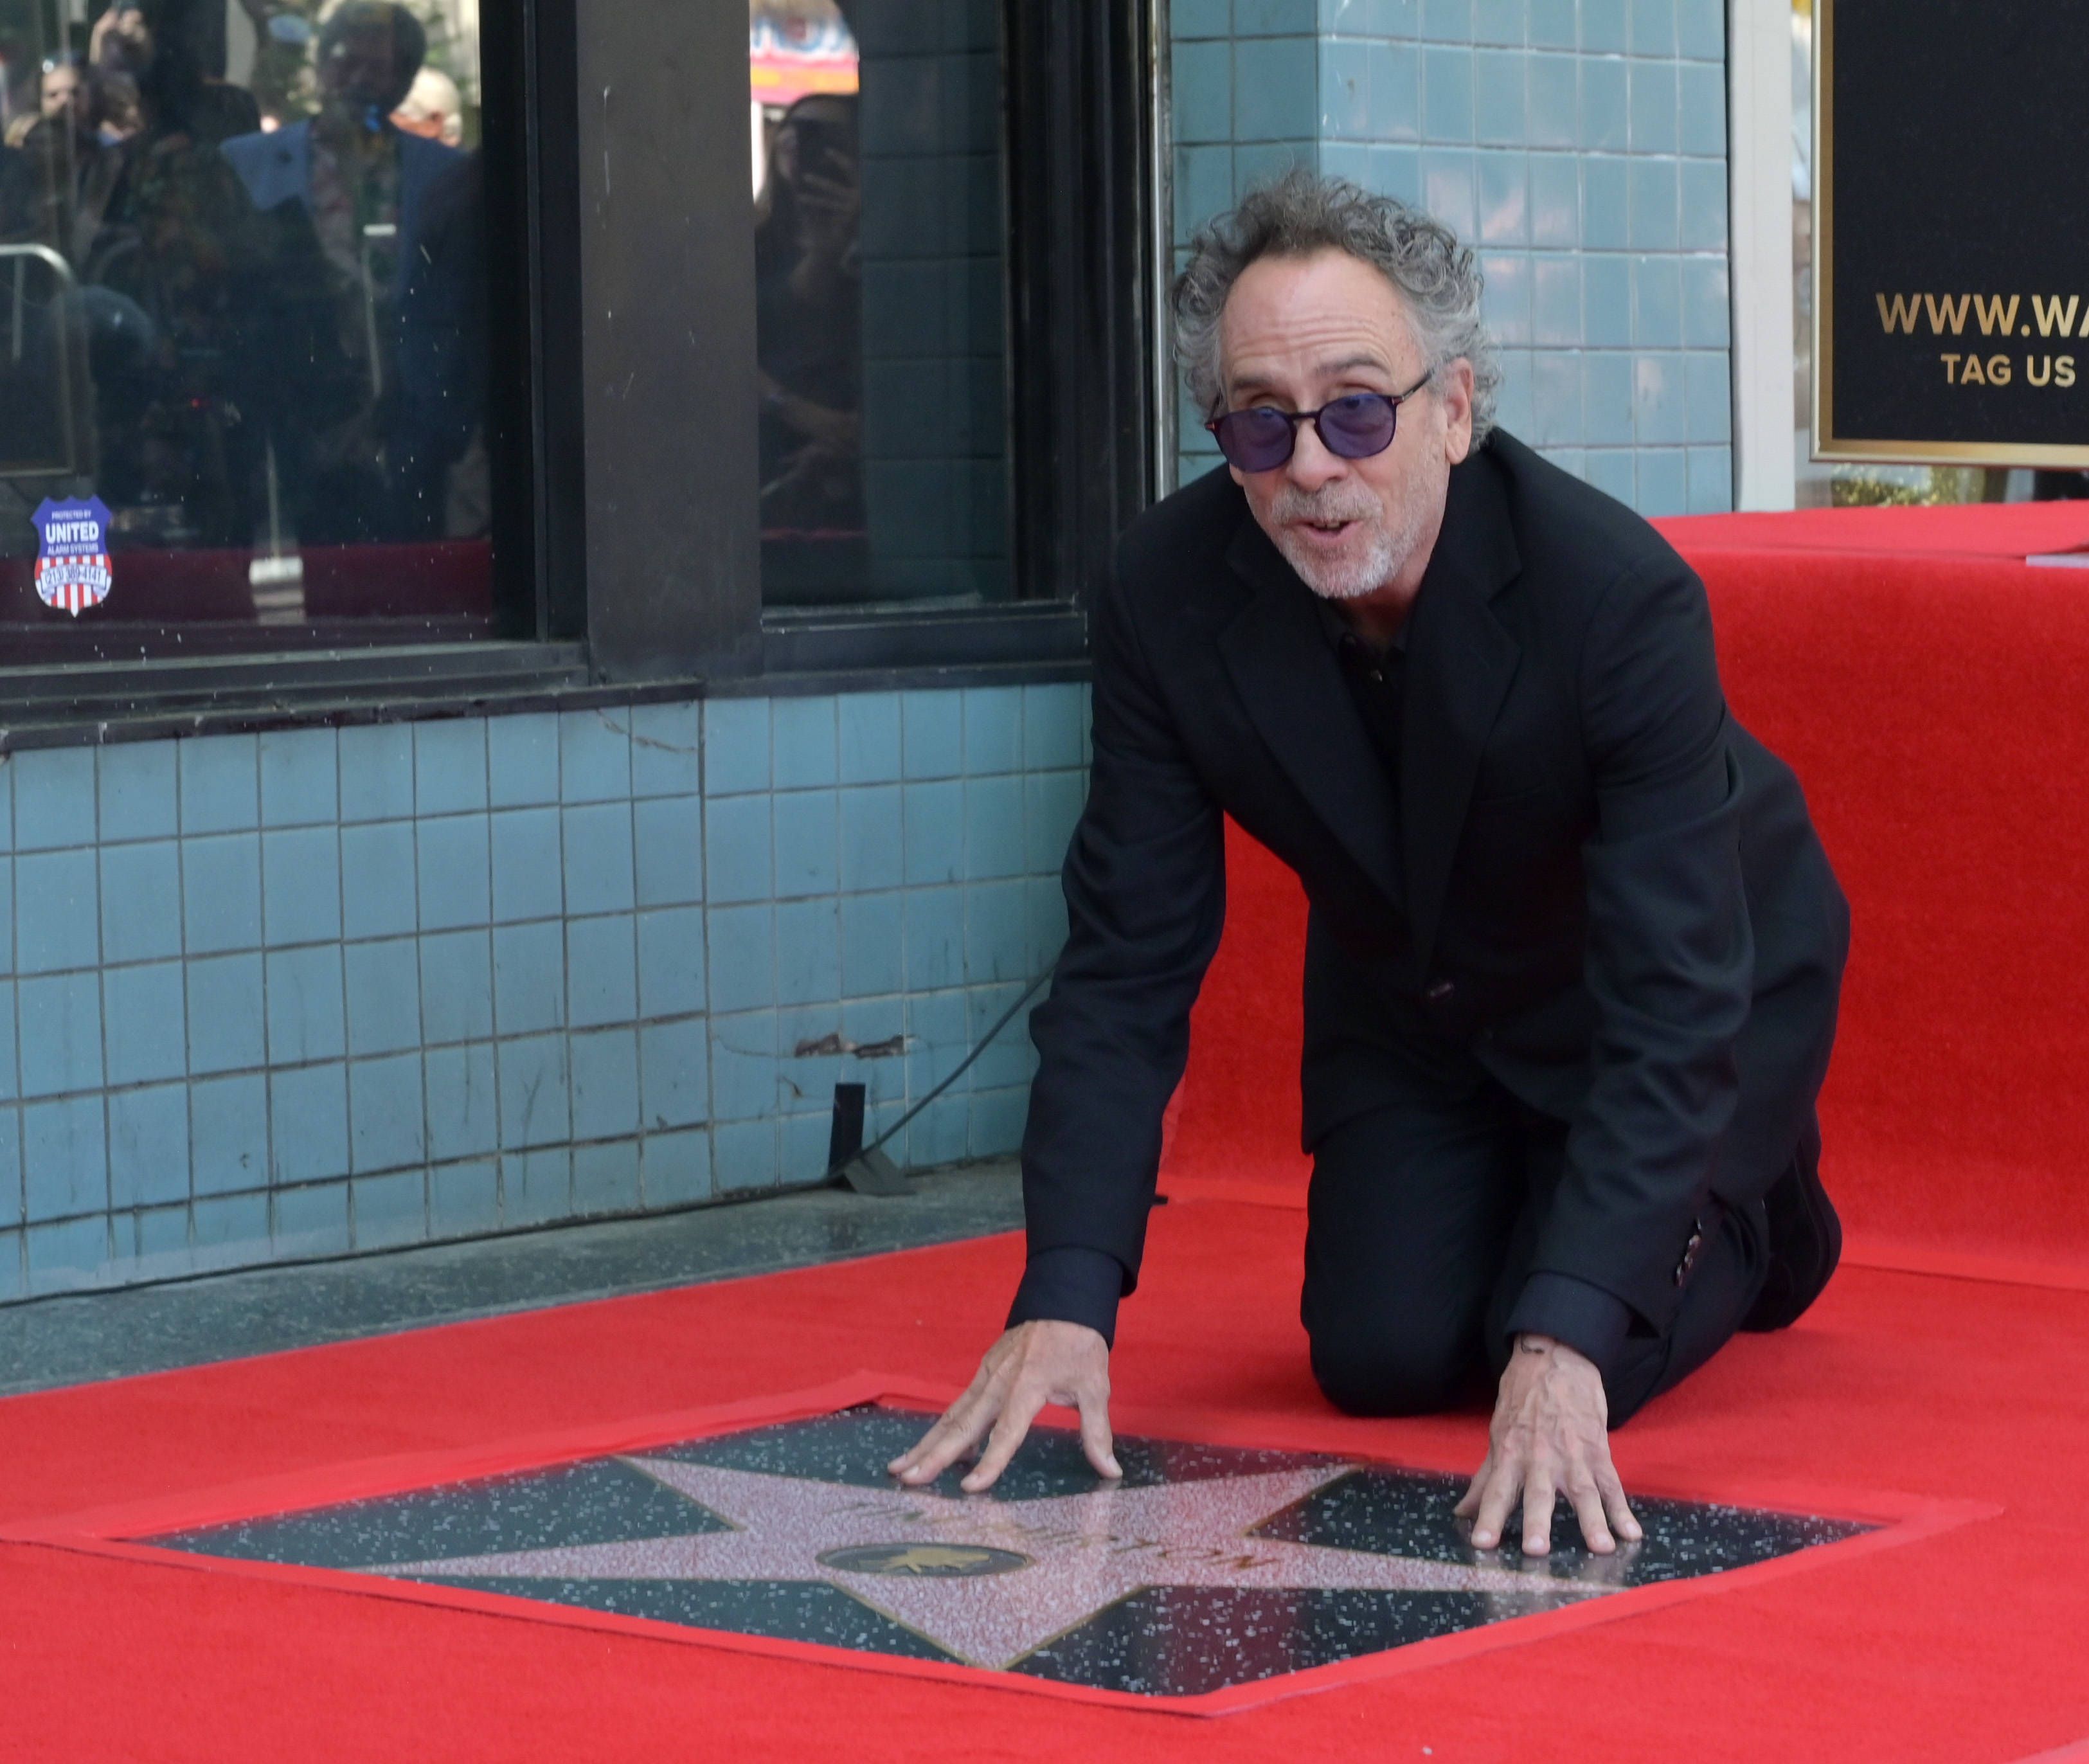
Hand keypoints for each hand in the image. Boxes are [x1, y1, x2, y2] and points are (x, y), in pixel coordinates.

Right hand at [887, 1320, 1119, 1493]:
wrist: (1063, 1302)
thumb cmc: (1080, 1346)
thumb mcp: (1095, 1387)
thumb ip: (1097, 1432)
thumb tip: (1111, 1471)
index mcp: (1028, 1385)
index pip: (1006, 1432)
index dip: (990, 1461)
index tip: (970, 1487)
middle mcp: (1000, 1382)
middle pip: (963, 1424)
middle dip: (934, 1455)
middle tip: (909, 1480)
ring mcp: (987, 1376)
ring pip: (952, 1416)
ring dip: (925, 1443)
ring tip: (899, 1469)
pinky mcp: (983, 1373)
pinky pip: (958, 1405)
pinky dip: (940, 1429)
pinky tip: (928, 1449)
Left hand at [1454, 1333, 1641, 1555]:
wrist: (1554, 1358)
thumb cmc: (1523, 1400)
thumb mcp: (1498, 1435)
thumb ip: (1485, 1479)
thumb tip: (1462, 1513)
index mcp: (1510, 1453)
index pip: (1497, 1491)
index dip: (1489, 1517)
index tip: (1482, 1544)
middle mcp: (1540, 1457)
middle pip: (1538, 1494)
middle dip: (1537, 1521)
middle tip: (1536, 1550)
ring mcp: (1572, 1455)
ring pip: (1582, 1492)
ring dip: (1591, 1520)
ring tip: (1600, 1548)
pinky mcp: (1598, 1450)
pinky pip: (1611, 1484)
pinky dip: (1622, 1509)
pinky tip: (1632, 1533)